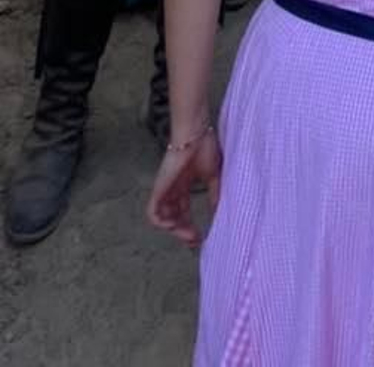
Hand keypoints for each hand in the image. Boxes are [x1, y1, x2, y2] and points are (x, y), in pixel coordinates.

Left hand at [147, 128, 221, 248]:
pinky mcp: (159, 189)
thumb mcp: (213, 175)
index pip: (183, 211)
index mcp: (184, 186)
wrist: (195, 134)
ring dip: (174, 230)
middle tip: (195, 241)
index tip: (200, 237)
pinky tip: (173, 225)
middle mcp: (172, 190)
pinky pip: (152, 213)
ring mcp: (165, 190)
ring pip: (163, 218)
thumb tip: (219, 211)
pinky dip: (161, 223)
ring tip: (188, 235)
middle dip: (184, 232)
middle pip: (174, 218)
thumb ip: (214, 194)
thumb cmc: (204, 148)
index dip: (189, 226)